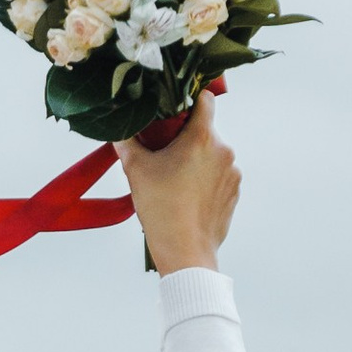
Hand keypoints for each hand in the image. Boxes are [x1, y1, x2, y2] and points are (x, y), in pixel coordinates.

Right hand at [122, 93, 239, 272]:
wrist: (185, 251)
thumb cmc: (160, 209)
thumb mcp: (136, 170)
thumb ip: (126, 142)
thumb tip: (117, 127)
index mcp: (202, 138)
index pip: (206, 99)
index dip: (189, 99)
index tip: (175, 109)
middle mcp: (223, 151)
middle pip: (205, 130)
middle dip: (185, 137)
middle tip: (164, 152)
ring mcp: (233, 172)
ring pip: (212, 154)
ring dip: (196, 159)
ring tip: (174, 178)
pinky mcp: (235, 191)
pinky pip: (219, 175)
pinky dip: (205, 178)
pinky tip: (187, 194)